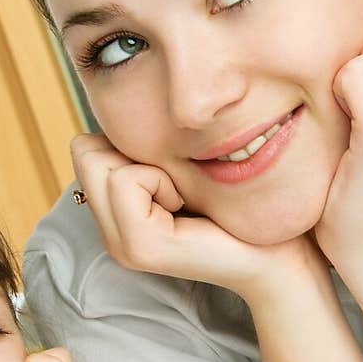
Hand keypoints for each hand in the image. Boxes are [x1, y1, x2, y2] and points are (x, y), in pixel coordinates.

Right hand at [71, 133, 318, 302]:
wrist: (280, 252)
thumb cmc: (241, 201)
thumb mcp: (181, 164)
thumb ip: (143, 146)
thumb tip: (118, 109)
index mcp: (115, 215)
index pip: (83, 146)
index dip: (129, 143)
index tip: (172, 174)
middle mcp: (110, 234)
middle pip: (84, 150)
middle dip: (134, 152)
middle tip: (178, 185)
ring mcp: (120, 245)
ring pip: (99, 161)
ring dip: (150, 167)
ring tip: (183, 197)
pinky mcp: (140, 247)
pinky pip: (127, 180)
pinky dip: (161, 181)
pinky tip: (187, 207)